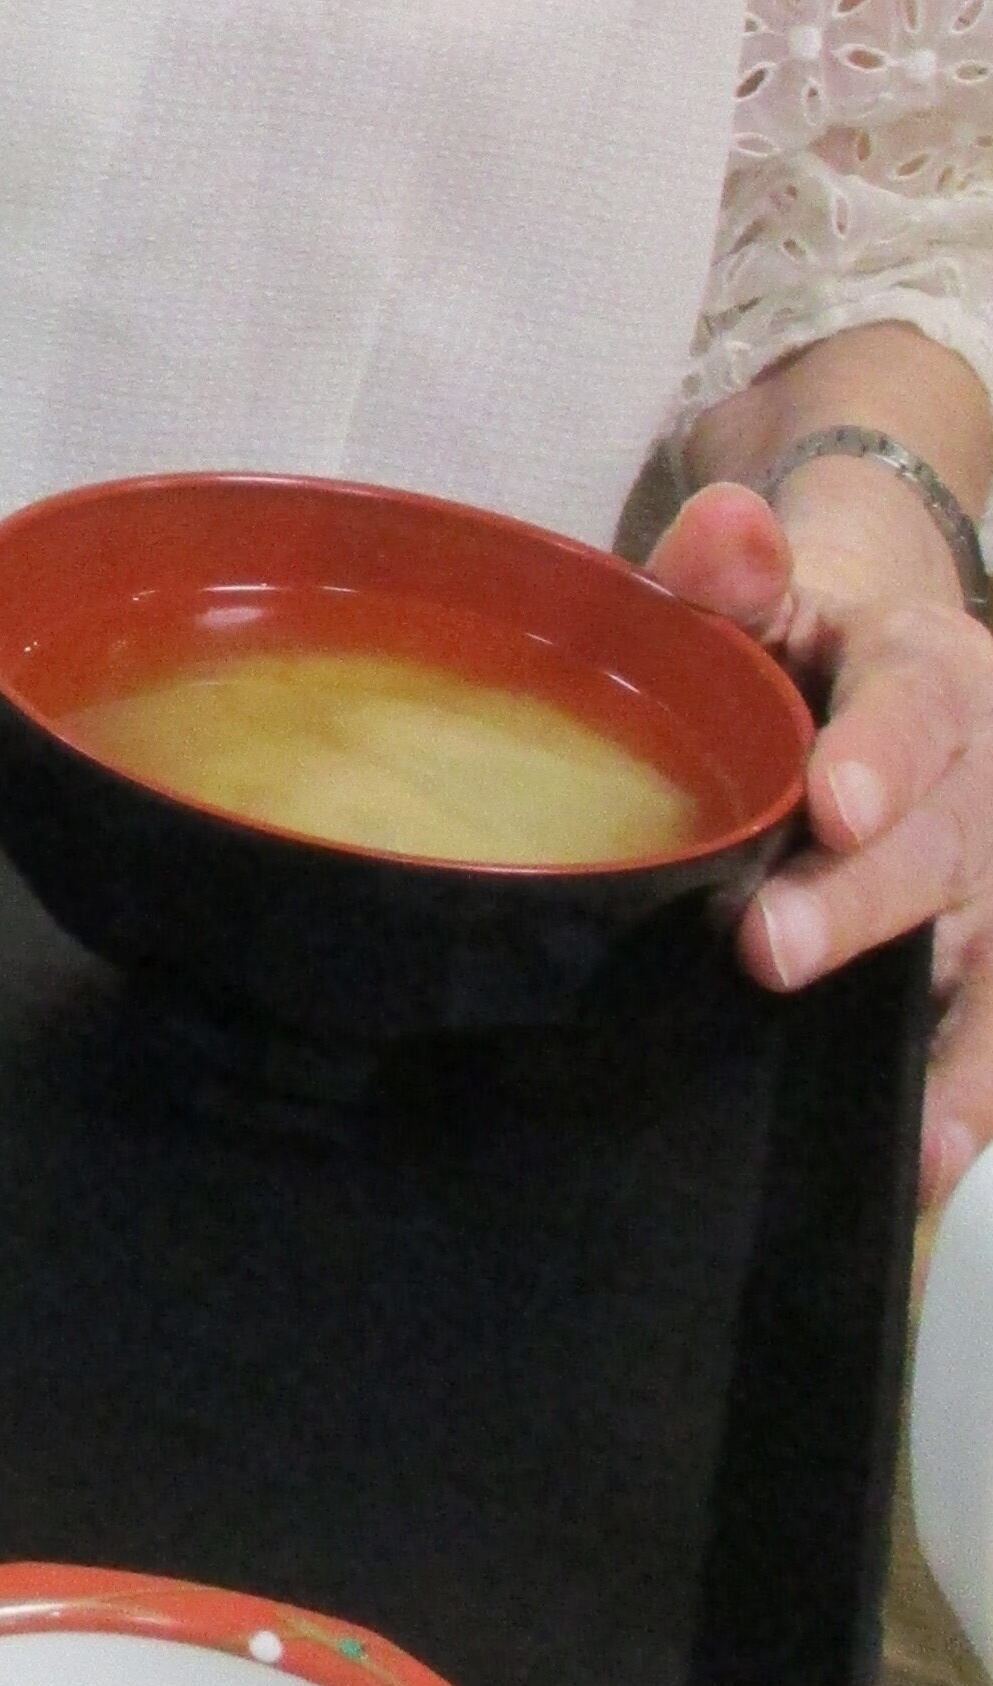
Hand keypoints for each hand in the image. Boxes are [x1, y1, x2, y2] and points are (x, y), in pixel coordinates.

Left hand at [648, 477, 992, 1205]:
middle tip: (768, 946)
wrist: (884, 662)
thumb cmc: (802, 640)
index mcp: (932, 668)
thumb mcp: (773, 589)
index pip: (914, 701)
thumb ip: (735, 570)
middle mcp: (991, 774)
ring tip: (905, 1126)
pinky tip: (928, 1163)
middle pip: (947, 843)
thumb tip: (719, 522)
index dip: (882, 753)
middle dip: (868, 903)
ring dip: (951, 1044)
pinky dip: (971, 1094)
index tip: (834, 803)